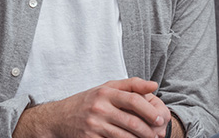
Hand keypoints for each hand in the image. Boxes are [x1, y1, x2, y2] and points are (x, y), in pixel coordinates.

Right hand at [14, 77, 170, 137]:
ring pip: (123, 136)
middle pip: (131, 121)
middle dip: (148, 130)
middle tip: (159, 134)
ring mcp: (94, 125)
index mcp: (106, 93)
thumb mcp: (107, 88)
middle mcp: (100, 108)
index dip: (149, 111)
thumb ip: (131, 85)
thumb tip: (154, 85)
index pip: (134, 100)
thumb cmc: (88, 101)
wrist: (58, 117)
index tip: (160, 119)